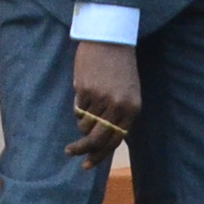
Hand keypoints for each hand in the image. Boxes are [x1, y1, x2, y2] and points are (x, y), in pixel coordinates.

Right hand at [68, 39, 141, 164]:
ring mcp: (101, 98)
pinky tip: (85, 90)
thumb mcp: (128, 92)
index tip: (87, 164)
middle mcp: (118, 106)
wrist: (111, 38)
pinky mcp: (85, 89)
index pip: (115, 141)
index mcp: (132, 109)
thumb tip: (101, 143)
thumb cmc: (120, 67)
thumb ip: (119, 116)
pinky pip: (78, 109)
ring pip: (84, 124)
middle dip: (82, 150)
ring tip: (87, 102)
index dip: (99, 155)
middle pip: (96, 139)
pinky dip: (79, 106)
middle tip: (70, 153)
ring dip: (82, 121)